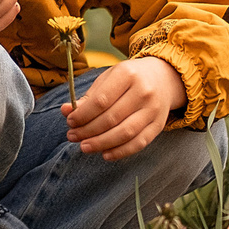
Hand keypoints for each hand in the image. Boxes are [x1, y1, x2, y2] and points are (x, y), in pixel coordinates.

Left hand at [61, 57, 186, 160]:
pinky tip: (105, 154)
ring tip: (84, 147)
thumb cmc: (128, 78)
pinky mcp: (159, 125)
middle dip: (88, 131)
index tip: (70, 121)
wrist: (163, 78)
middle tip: (72, 136)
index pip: (101, 100)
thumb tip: (65, 111)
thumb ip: (88, 97)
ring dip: (101, 143)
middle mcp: (143, 91)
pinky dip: (121, 152)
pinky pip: (139, 143)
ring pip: (125, 133)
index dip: (83, 114)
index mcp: (127, 74)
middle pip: (112, 118)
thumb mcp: (108, 79)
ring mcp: (153, 109)